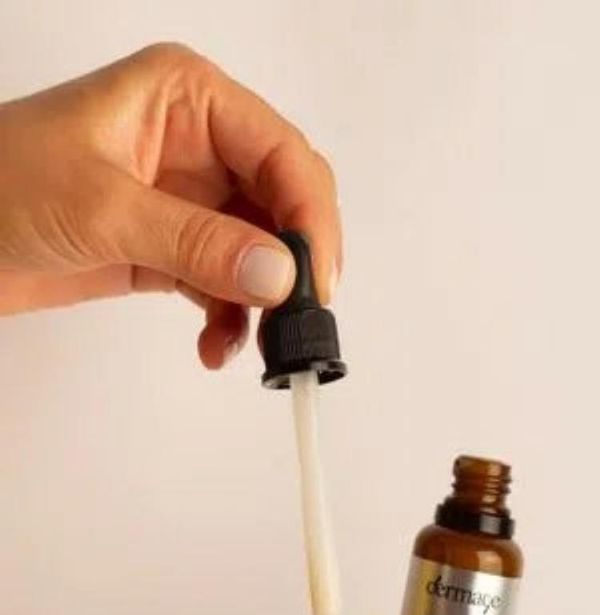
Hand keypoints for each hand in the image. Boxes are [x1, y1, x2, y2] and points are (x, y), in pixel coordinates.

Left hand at [0, 43, 340, 367]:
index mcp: (189, 100)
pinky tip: (217, 347)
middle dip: (295, 262)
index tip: (316, 279)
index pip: (283, 153)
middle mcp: (202, 144)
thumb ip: (197, 242)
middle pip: (285, 203)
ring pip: (264, 250)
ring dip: (265, 301)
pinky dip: (232, 319)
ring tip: (257, 345)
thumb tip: (281, 277)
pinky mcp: (178, 246)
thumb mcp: (100, 207)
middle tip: (299, 318)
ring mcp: (192, 199)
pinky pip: (229, 283)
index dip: (310, 216)